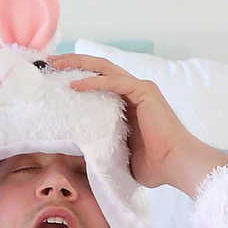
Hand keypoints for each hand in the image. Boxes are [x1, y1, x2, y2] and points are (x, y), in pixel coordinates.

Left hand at [44, 54, 227, 193]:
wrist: (176, 165)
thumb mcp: (120, 153)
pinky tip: (75, 85)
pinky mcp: (144, 92)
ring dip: (78, 64)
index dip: (79, 77)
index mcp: (130, 104)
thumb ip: (104, 144)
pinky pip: (114, 82)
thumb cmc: (155, 165)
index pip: (100, 82)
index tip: (56, 79)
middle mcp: (135, 91)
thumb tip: (80, 151)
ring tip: (56, 65)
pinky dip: (94, 82)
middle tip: (50, 62)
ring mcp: (140, 89)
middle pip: (99, 68)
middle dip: (73, 62)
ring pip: (104, 68)